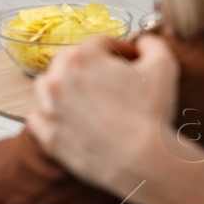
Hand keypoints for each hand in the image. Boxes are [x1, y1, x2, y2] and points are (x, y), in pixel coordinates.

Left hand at [29, 34, 180, 196]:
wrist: (142, 162)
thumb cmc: (152, 114)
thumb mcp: (164, 66)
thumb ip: (151, 43)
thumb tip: (142, 42)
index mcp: (81, 57)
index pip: (100, 43)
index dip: (121, 50)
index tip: (132, 61)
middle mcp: (57, 79)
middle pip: (70, 62)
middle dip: (91, 67)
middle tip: (112, 82)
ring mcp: (49, 109)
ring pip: (48, 87)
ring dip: (65, 88)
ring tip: (89, 100)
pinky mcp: (48, 137)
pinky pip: (40, 118)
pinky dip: (52, 116)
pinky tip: (72, 119)